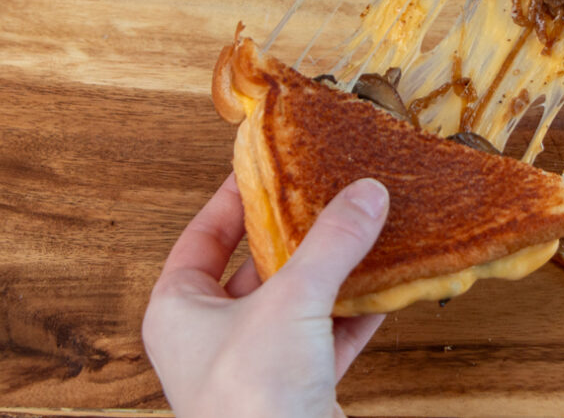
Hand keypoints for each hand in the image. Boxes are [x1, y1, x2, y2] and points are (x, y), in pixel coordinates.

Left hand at [142, 174, 389, 417]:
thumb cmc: (250, 402)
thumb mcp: (290, 303)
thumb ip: (331, 244)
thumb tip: (366, 194)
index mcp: (178, 311)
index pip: (202, 237)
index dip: (232, 199)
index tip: (265, 168)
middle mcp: (210, 338)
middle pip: (256, 267)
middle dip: (296, 235)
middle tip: (326, 196)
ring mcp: (254, 366)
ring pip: (296, 303)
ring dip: (332, 271)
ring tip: (363, 232)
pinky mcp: (294, 392)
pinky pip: (327, 338)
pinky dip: (355, 313)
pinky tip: (385, 287)